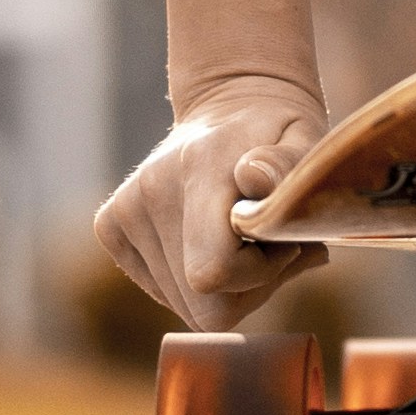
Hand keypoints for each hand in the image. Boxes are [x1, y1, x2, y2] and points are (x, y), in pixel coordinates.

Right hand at [99, 66, 325, 327]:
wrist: (231, 107)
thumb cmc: (278, 135)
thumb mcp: (306, 138)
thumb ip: (290, 163)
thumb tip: (254, 177)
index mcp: (199, 166)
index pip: (212, 273)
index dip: (260, 274)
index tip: (282, 242)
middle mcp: (150, 190)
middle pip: (201, 306)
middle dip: (249, 288)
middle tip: (272, 246)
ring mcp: (123, 212)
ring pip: (185, 306)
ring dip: (227, 288)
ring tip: (246, 241)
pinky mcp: (110, 228)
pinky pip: (164, 293)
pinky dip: (195, 283)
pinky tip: (214, 242)